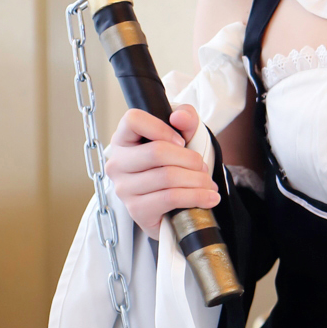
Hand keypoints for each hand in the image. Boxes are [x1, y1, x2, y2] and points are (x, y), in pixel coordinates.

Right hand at [104, 105, 217, 238]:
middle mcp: (117, 163)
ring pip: (167, 177)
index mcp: (122, 140)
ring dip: (197, 180)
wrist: (172, 206)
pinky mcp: (136, 210)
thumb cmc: (173, 166)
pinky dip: (196, 197)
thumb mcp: (183, 136)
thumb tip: (179, 117)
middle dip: (190, 159)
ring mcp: (124, 188)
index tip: (181, 141)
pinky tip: (209, 198)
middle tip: (202, 167)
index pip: (133, 120)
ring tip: (207, 183)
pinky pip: (170, 198)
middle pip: (156, 152)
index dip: (162, 128)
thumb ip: (186, 119)